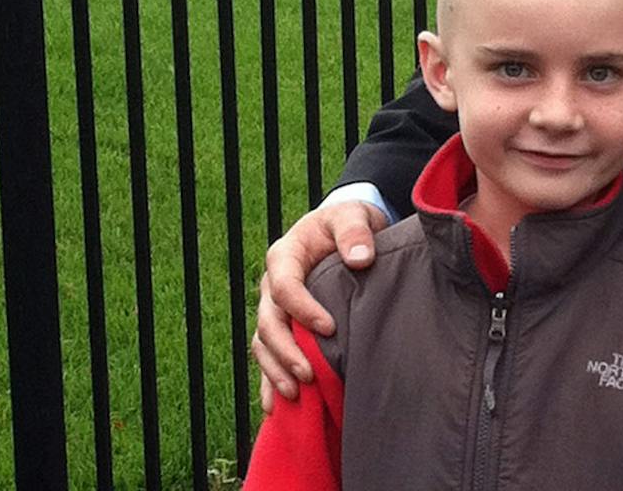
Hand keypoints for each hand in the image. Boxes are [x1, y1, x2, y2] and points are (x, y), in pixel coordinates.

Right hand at [252, 199, 387, 410]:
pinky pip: (268, 356)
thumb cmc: (348, 222)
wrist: (342, 229)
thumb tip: (360, 259)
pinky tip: (276, 407)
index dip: (303, 310)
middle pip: (267, 323)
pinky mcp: (282, 325)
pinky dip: (269, 381)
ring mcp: (273, 308)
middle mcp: (271, 285)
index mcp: (284, 256)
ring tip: (295, 395)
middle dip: (285, 352)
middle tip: (309, 375)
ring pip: (262, 344)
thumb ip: (355, 232)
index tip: (330, 328)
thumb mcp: (353, 215)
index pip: (284, 287)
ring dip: (275, 371)